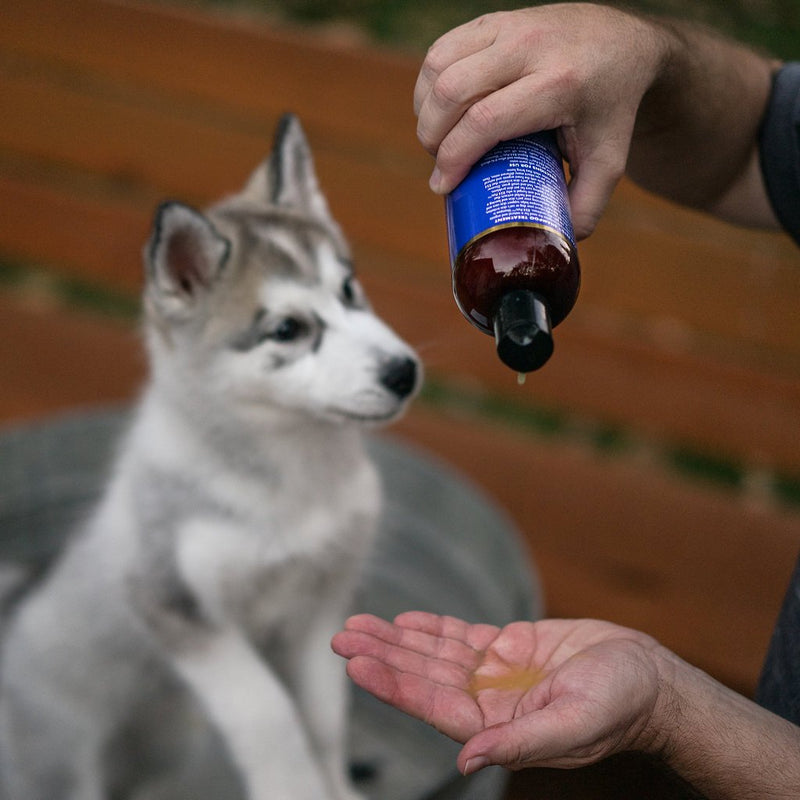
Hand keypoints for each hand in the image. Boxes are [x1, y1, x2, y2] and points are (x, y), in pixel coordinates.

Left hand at [332, 612, 664, 774]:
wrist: (649, 676)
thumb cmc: (621, 705)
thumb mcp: (574, 724)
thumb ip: (521, 742)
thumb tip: (466, 760)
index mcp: (499, 725)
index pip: (433, 704)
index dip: (394, 683)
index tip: (358, 662)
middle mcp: (489, 699)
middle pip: (424, 675)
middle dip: (383, 654)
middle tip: (342, 636)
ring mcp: (497, 672)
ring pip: (435, 652)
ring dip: (397, 638)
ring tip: (358, 623)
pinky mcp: (509, 646)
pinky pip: (460, 635)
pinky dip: (432, 626)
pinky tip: (405, 620)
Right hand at [413, 4, 669, 237]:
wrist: (625, 44)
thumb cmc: (611, 109)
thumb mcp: (609, 162)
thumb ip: (586, 206)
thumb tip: (553, 242)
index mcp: (559, 83)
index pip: (485, 119)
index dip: (454, 158)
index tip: (443, 186)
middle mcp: (530, 47)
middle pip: (452, 91)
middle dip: (433, 137)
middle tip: (442, 165)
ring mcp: (509, 26)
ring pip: (439, 67)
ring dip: (425, 111)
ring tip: (438, 141)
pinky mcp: (493, 19)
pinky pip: (441, 50)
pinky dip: (427, 85)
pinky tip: (437, 111)